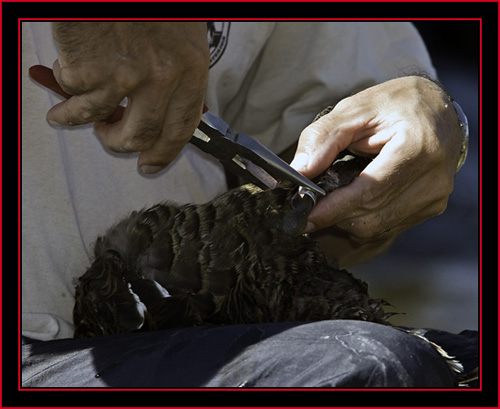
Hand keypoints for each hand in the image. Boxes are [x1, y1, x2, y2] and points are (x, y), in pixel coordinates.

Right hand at [47, 22, 209, 172]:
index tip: (149, 166)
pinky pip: (74, 94)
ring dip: (76, 120)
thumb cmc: (151, 3)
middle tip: (105, 136)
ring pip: (99, 120)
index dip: (164, 153)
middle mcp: (164, 78)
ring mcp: (127, 76)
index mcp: (191, 70)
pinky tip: (60, 72)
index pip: (182, 129)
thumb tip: (158, 111)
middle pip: (140, 136)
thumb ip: (175, 75)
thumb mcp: (179, 37)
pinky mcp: (92, 69)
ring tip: (62, 116)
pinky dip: (63, 86)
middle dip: (117, 143)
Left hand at [291, 76, 463, 265]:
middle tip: (309, 205)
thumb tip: (299, 172)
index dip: (333, 208)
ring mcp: (433, 198)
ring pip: (375, 227)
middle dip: (334, 215)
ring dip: (346, 218)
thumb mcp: (355, 108)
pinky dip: (362, 217)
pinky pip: (385, 226)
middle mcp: (432, 180)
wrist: (439, 109)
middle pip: (370, 217)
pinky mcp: (430, 208)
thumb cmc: (396, 104)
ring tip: (332, 196)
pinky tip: (354, 198)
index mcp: (417, 148)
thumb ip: (323, 138)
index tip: (304, 217)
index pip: (368, 192)